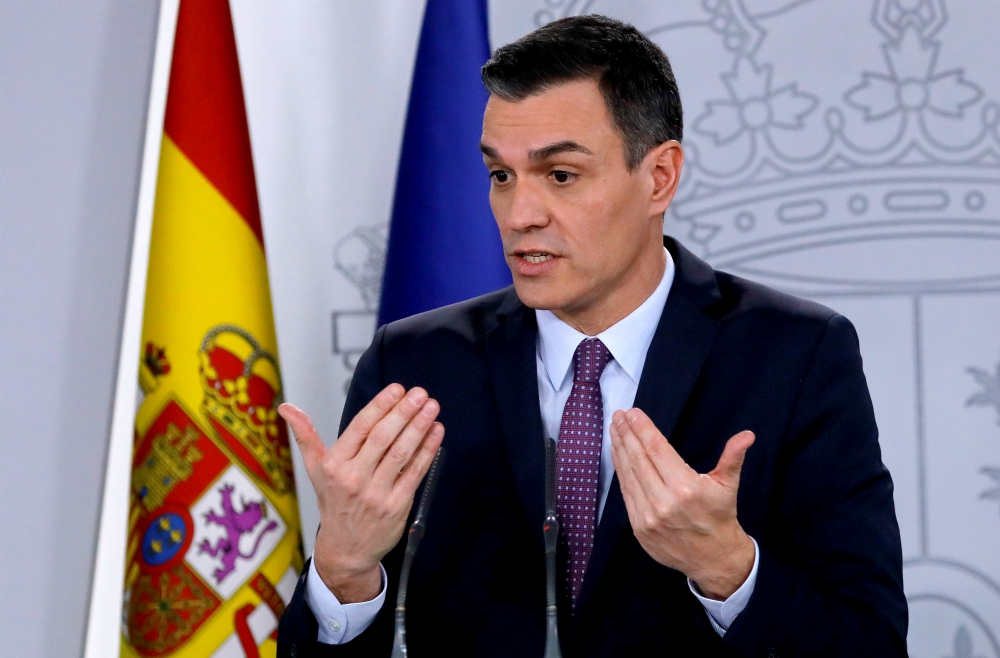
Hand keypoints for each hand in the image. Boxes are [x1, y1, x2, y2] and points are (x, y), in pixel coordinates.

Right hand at [278, 384, 443, 602]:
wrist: (345, 549)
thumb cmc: (334, 502)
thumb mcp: (314, 469)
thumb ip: (305, 435)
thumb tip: (286, 407)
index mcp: (334, 464)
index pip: (360, 427)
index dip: (380, 406)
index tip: (398, 389)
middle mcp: (353, 478)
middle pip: (383, 437)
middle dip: (404, 412)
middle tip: (419, 393)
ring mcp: (376, 493)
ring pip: (401, 453)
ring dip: (419, 427)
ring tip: (432, 406)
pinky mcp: (396, 506)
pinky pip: (414, 472)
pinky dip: (428, 450)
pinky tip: (436, 432)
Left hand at [609, 408, 754, 599]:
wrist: (713, 559)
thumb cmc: (720, 516)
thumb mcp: (728, 486)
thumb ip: (733, 458)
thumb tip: (748, 434)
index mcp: (685, 488)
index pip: (657, 450)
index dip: (643, 429)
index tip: (633, 413)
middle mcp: (664, 501)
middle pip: (639, 459)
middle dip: (627, 434)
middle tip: (619, 415)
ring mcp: (648, 516)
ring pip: (628, 475)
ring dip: (619, 449)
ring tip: (614, 429)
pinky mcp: (638, 527)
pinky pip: (626, 493)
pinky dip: (620, 471)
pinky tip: (617, 454)